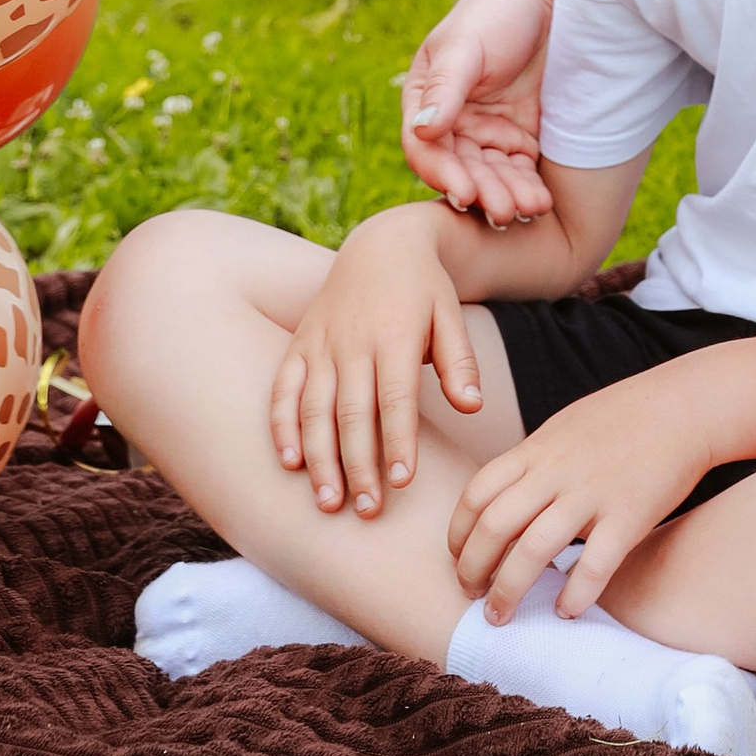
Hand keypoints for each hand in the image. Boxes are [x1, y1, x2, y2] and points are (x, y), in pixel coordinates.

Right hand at [271, 208, 482, 517]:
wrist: (380, 244)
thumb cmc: (423, 288)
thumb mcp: (449, 313)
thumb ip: (460, 361)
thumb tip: (473, 406)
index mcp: (394, 335)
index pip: (396, 398)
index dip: (398, 442)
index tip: (402, 482)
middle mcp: (352, 341)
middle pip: (352, 413)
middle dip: (358, 465)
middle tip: (367, 511)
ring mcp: (320, 343)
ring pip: (315, 409)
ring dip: (319, 459)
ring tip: (329, 504)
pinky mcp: (298, 345)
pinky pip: (283, 389)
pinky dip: (282, 425)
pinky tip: (289, 463)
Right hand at [402, 0, 553, 225]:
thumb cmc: (497, 11)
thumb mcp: (465, 45)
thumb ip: (445, 88)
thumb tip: (424, 132)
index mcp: (427, 103)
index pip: (428, 150)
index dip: (443, 174)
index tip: (465, 193)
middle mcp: (454, 125)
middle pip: (462, 170)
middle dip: (483, 194)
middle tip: (504, 213)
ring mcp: (489, 132)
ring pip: (492, 176)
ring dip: (507, 196)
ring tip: (528, 210)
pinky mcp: (523, 135)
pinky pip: (521, 169)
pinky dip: (529, 186)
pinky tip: (542, 201)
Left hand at [450, 363, 721, 624]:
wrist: (687, 404)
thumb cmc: (626, 417)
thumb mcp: (566, 426)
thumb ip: (533, 462)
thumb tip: (502, 502)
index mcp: (539, 448)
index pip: (477, 493)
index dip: (458, 533)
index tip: (457, 558)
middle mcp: (558, 471)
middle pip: (496, 526)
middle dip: (472, 570)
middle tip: (471, 596)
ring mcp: (593, 493)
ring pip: (533, 551)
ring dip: (508, 592)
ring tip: (500, 617)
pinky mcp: (629, 515)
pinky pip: (593, 566)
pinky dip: (574, 595)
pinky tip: (566, 610)